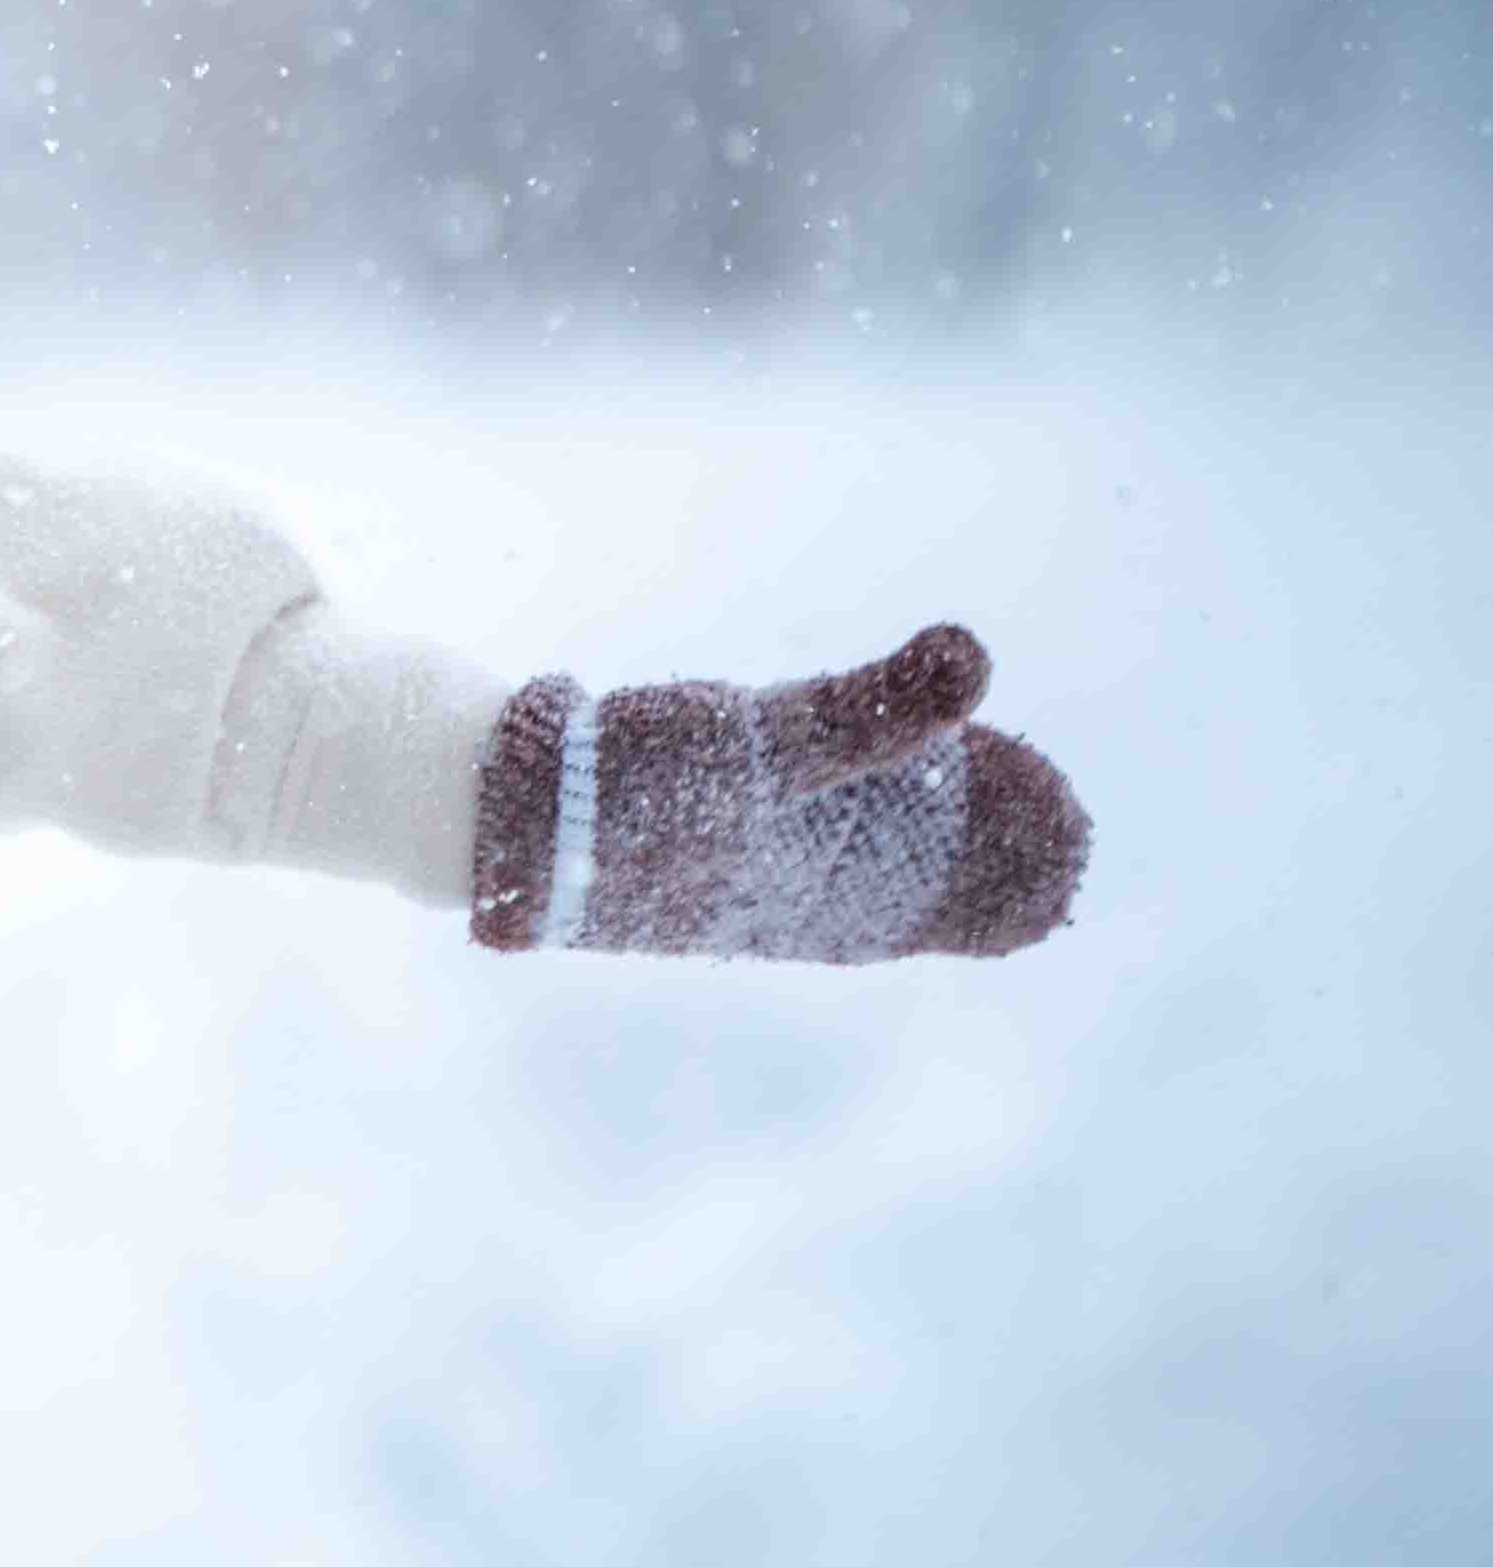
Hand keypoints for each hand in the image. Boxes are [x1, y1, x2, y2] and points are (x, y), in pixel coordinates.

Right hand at [469, 621, 1085, 963]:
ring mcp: (745, 891)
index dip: (1030, 861)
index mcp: (837, 907)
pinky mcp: (695, 865)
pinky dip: (845, 829)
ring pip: (862, 874)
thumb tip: (975, 653)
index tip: (1071, 816)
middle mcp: (801, 913)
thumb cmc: (637, 788)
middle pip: (925, 893)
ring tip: (953, 782)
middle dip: (983, 846)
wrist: (494, 816)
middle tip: (1035, 790)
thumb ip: (871, 706)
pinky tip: (835, 796)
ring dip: (916, 834)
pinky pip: (801, 860)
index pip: (976, 908)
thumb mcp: (768, 739)